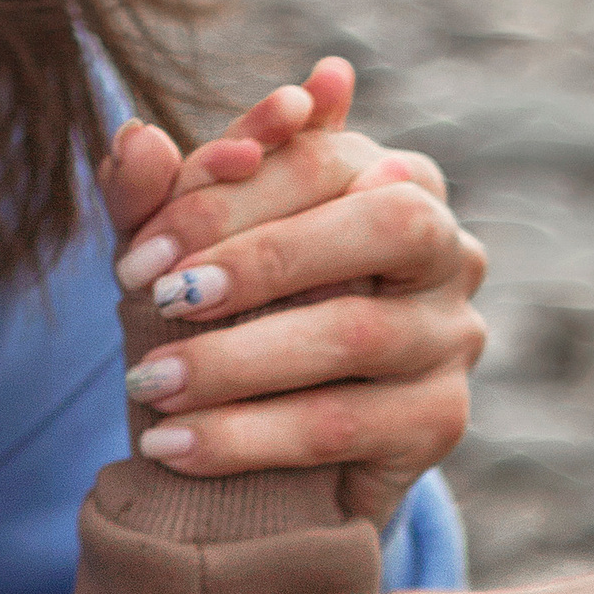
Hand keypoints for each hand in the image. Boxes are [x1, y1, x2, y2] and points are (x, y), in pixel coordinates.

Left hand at [97, 57, 487, 527]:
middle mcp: (449, 249)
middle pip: (380, 225)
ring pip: (354, 334)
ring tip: (152, 383)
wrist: (278, 453)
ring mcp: (453, 338)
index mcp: (396, 176)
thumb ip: (160, 193)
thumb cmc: (235, 315)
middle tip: (160, 300)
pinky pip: (340, 426)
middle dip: (260, 260)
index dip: (228, 197)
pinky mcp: (440, 422)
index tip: (140, 252)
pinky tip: (174, 447)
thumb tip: (140, 139)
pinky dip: (246, 437)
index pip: (324, 158)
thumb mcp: (192, 247)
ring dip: (236, 360)